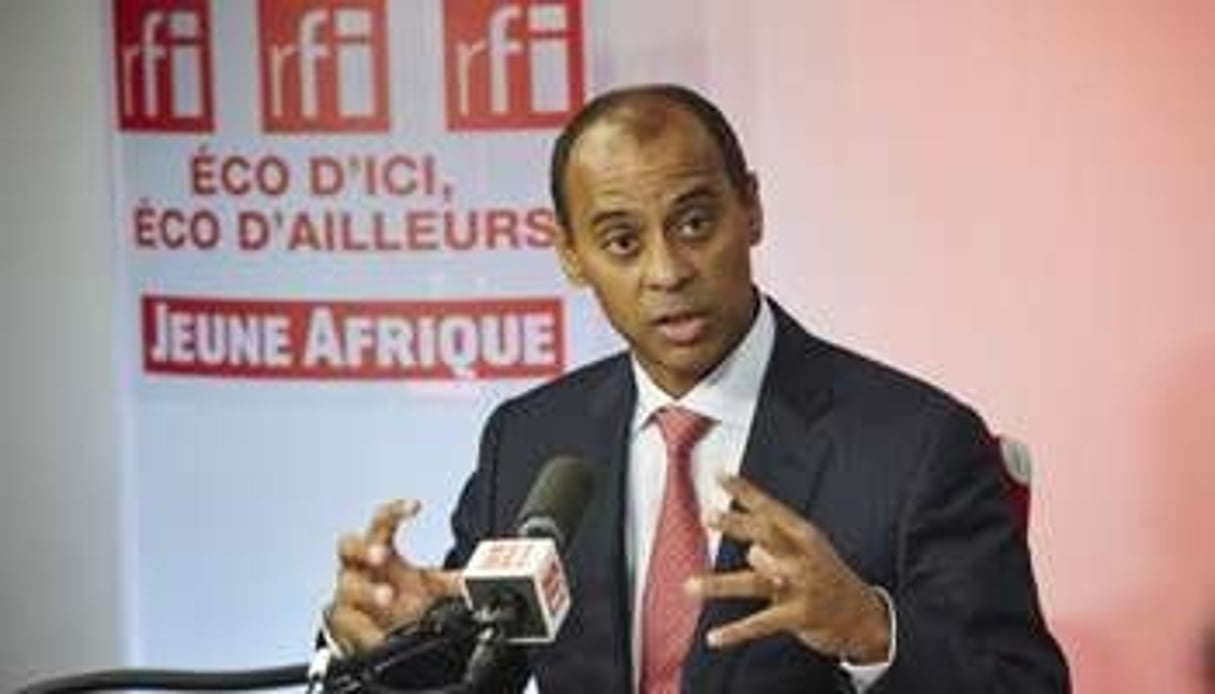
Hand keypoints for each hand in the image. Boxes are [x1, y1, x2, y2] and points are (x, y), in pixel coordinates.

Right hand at [328, 499, 460, 652]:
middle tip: (382, 554)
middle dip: (364, 548)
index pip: (382, 521)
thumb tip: (482, 577)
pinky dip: (366, 630)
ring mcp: (347, 595)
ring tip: (387, 597)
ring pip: (348, 586)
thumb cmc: (395, 598)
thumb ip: (451, 581)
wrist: (374, 633)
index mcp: (378, 550)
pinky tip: (380, 634)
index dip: (395, 511)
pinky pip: (349, 624)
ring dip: (369, 591)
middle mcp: (357, 568)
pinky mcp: (344, 622)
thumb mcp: (425, 586)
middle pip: (348, 545)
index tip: (415, 506)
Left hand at [687, 474, 890, 663]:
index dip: (745, 491)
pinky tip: (713, 637)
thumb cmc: (828, 577)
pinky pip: (760, 623)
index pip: (770, 508)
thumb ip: (775, 546)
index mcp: (803, 535)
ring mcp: (800, 586)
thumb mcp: (808, 552)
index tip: (720, 475)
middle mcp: (801, 556)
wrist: (865, 616)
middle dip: (736, 524)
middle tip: (707, 516)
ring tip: (690, 585)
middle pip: (764, 535)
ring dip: (719, 584)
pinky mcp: (798, 616)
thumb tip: (747, 547)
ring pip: (753, 582)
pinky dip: (735, 632)